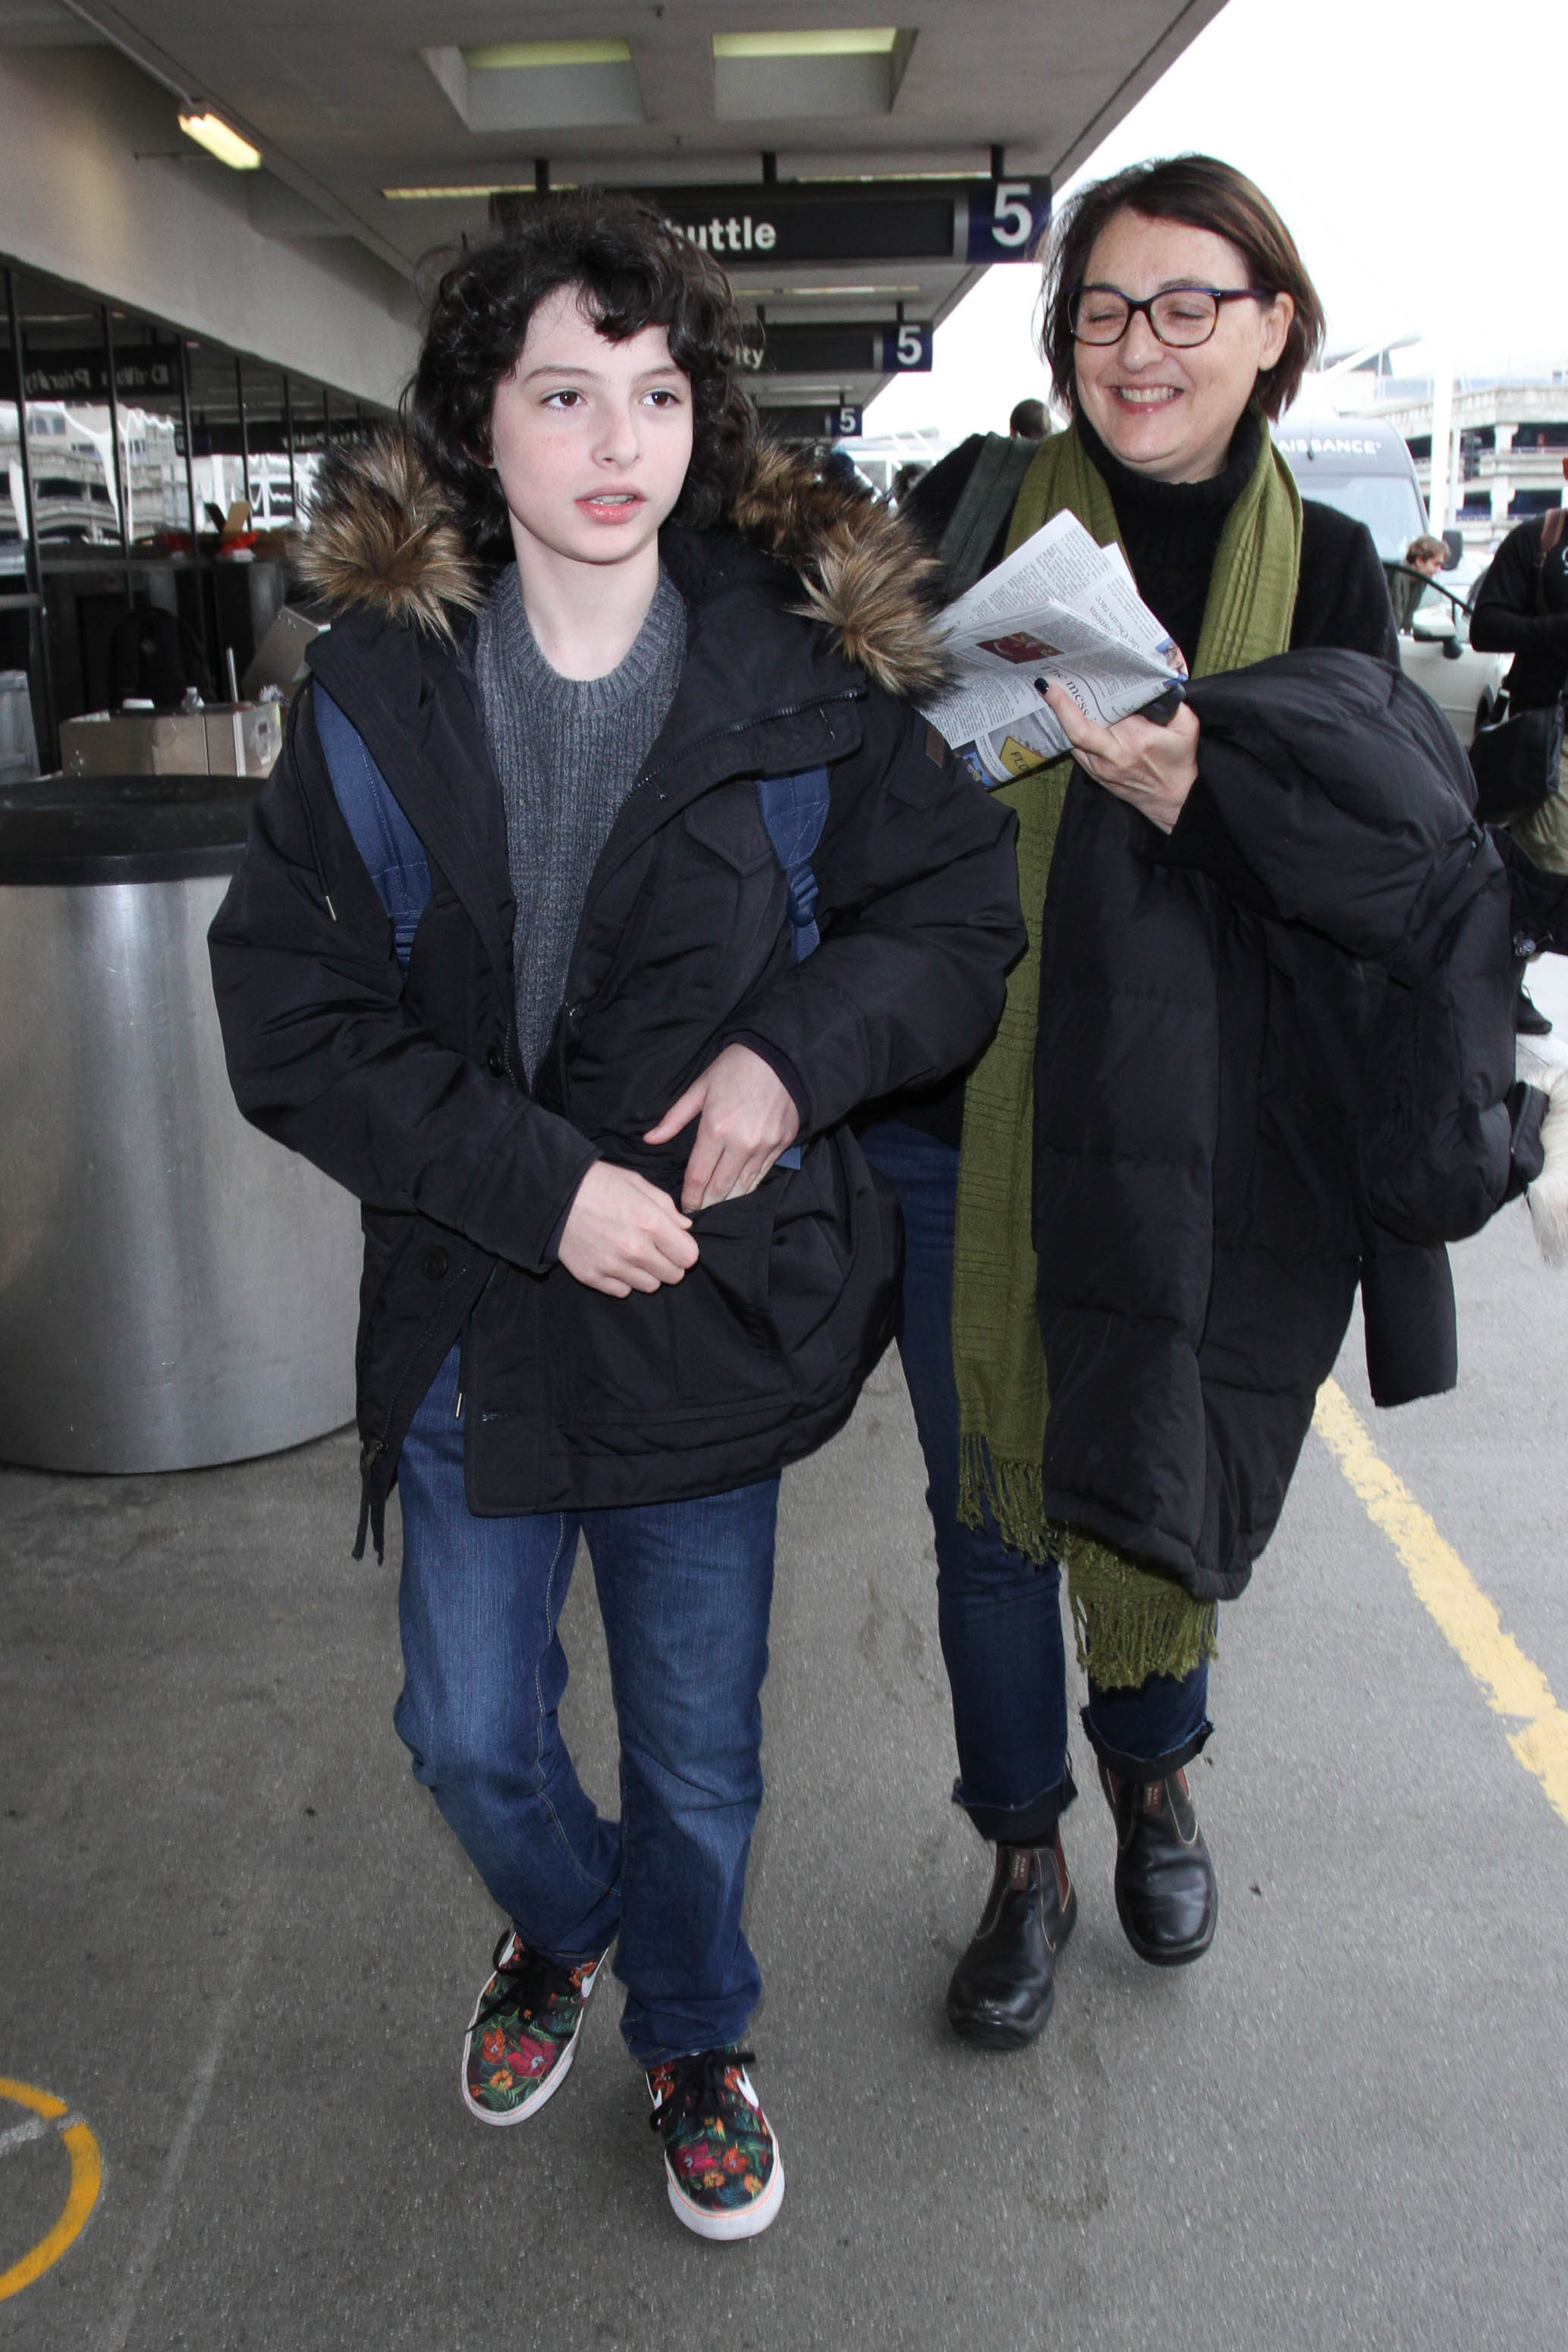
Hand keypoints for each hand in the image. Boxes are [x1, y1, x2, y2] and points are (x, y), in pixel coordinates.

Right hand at [557, 1161, 698, 1297]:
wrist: (552, 1194)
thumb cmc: (598, 1183)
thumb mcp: (637, 1184)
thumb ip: (666, 1207)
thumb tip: (685, 1227)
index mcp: (651, 1223)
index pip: (689, 1257)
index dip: (684, 1249)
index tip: (674, 1243)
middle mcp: (635, 1249)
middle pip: (673, 1276)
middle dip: (669, 1263)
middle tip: (654, 1248)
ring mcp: (612, 1267)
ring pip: (650, 1286)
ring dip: (647, 1273)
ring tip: (632, 1253)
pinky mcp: (592, 1277)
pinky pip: (623, 1291)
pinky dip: (623, 1280)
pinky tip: (614, 1260)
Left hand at [644, 1043, 800, 1212]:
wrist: (779, 1056)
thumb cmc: (734, 1068)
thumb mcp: (700, 1087)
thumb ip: (674, 1119)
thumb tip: (649, 1139)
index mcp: (715, 1128)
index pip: (698, 1176)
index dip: (689, 1196)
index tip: (685, 1206)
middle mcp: (741, 1143)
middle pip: (720, 1188)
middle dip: (707, 1203)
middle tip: (699, 1210)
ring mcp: (764, 1146)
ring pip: (743, 1186)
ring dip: (727, 1198)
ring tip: (716, 1205)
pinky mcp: (781, 1144)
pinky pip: (761, 1174)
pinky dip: (748, 1185)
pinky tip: (738, 1189)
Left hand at [1044, 683, 1199, 833]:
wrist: (1175, 799)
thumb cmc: (1181, 760)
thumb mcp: (1186, 725)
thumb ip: (1170, 699)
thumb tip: (1150, 678)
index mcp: (1133, 741)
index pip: (1092, 719)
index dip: (1066, 704)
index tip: (1050, 687)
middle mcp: (1110, 756)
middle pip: (1073, 728)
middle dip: (1060, 703)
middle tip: (1051, 679)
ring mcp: (1099, 768)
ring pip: (1069, 739)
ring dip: (1060, 717)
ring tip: (1055, 692)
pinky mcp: (1094, 774)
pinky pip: (1074, 748)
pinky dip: (1069, 730)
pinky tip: (1066, 713)